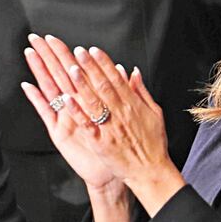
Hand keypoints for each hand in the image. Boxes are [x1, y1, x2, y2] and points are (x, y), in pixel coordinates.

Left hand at [30, 36, 184, 214]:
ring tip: (70, 68)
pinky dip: (77, 111)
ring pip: (94, 101)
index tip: (91, 50)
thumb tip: (132, 71)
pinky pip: (87, 124)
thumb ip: (141, 91)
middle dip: (89, 67)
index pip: (115, 78)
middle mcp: (120, 112)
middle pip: (102, 85)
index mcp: (132, 104)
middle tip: (76, 51)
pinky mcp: (100, 142)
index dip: (102, 63)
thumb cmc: (152, 144)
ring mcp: (109, 127)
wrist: (150, 171)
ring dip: (82, 84)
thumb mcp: (154, 114)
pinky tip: (67, 99)